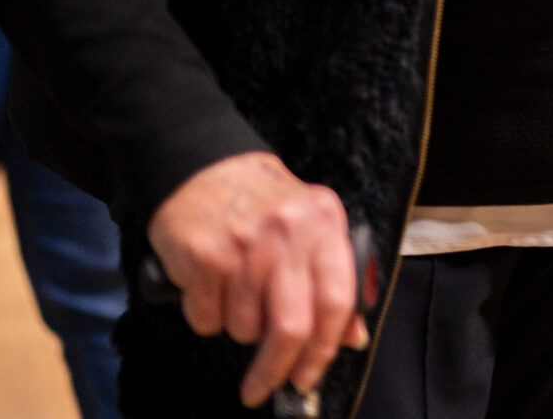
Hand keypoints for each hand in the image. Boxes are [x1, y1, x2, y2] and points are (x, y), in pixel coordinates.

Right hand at [148, 151, 367, 406]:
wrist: (200, 165)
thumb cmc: (261, 202)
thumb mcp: (310, 225)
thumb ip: (334, 279)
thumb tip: (352, 337)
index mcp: (324, 222)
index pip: (337, 301)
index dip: (325, 350)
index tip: (309, 378)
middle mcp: (288, 233)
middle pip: (292, 326)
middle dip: (276, 369)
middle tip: (264, 387)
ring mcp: (245, 245)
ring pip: (245, 328)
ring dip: (239, 328)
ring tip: (236, 294)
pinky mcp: (204, 257)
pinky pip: (207, 319)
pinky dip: (208, 316)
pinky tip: (210, 285)